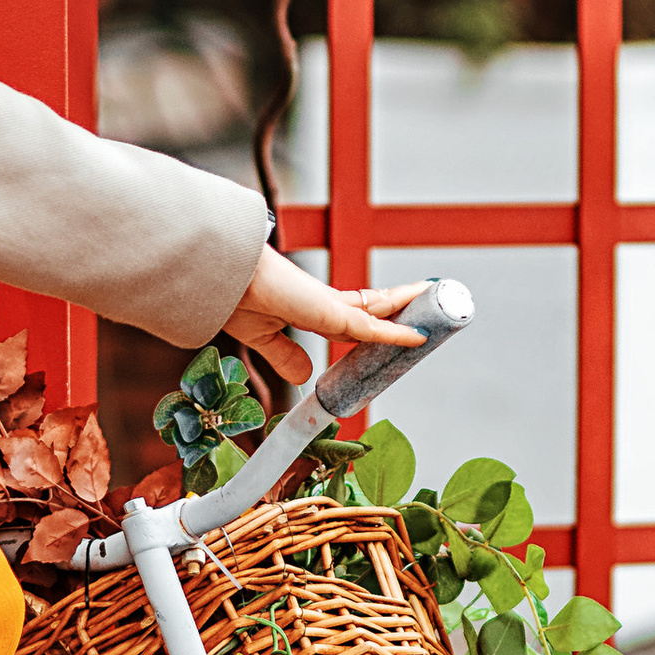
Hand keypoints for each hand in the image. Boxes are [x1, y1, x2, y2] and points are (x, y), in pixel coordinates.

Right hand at [221, 254, 430, 390]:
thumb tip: (305, 375)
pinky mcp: (328, 311)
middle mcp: (323, 301)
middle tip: (428, 302)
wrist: (215, 278)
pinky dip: (396, 332)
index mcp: (306, 306)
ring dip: (409, 306)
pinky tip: (419, 334)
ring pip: (380, 307)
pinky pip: (370, 326)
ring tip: (438, 301)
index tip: (394, 325)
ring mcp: (328, 303)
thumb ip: (284, 354)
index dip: (375, 321)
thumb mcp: (260, 336)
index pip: (352, 315)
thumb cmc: (227, 297)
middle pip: (374, 304)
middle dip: (401, 303)